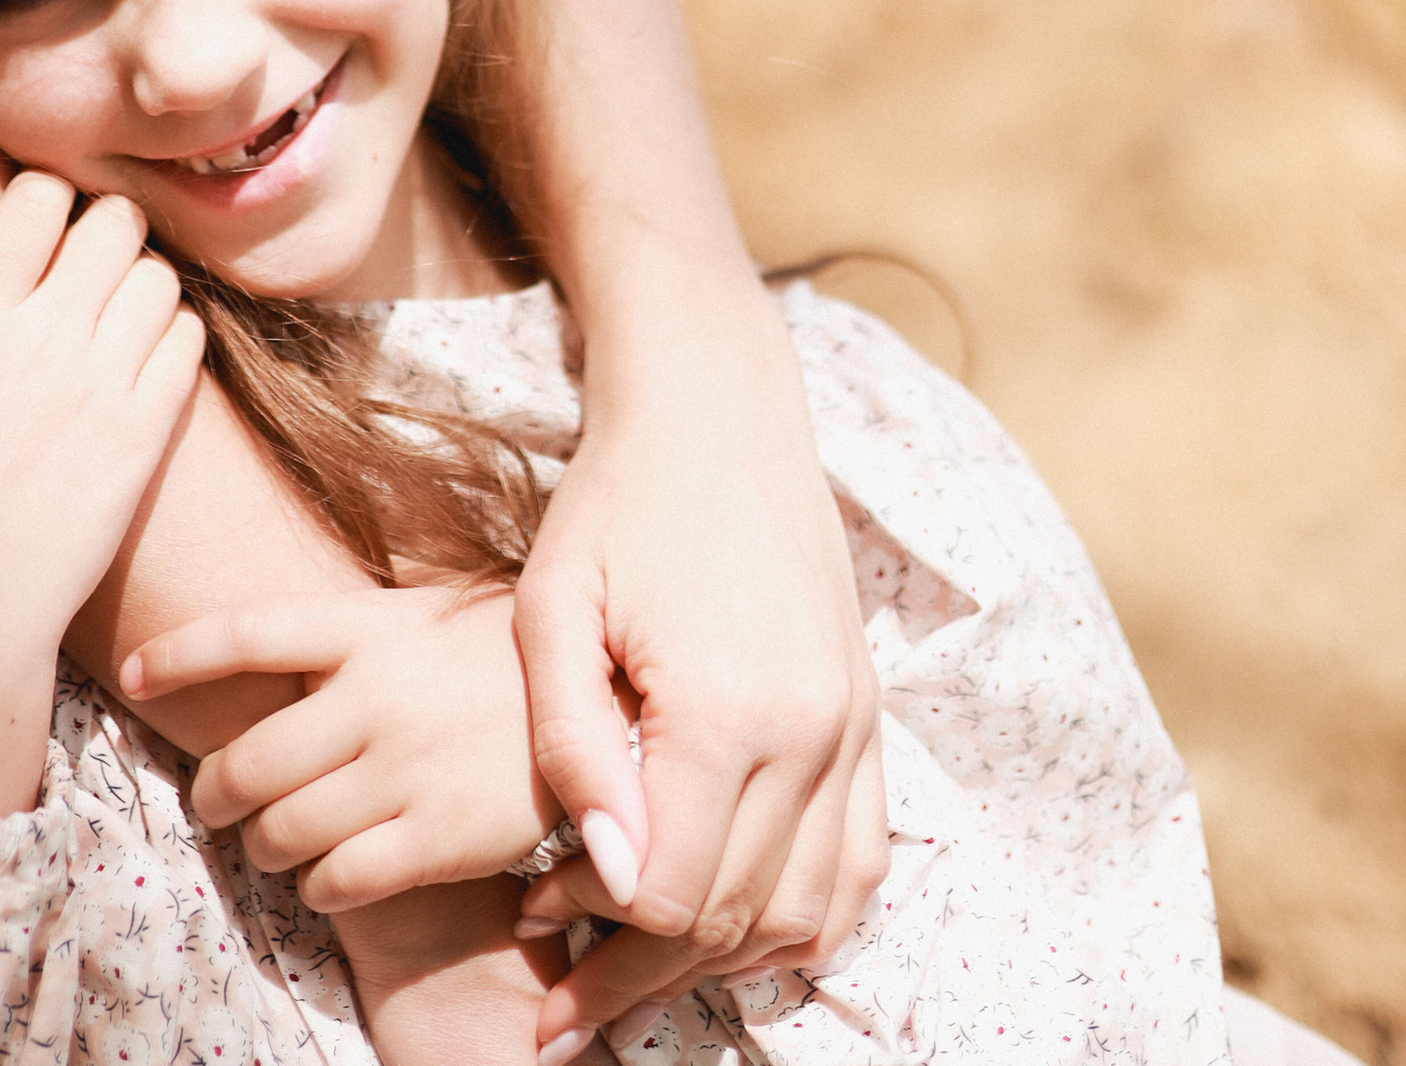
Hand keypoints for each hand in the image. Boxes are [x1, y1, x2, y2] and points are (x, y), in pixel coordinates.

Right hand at [0, 174, 204, 816]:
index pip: (38, 199)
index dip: (44, 200)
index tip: (37, 228)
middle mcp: (40, 341)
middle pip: (114, 221)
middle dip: (104, 230)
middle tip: (87, 264)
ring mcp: (99, 386)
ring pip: (158, 276)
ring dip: (140, 283)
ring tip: (116, 314)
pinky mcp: (142, 436)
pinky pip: (187, 341)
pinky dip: (172, 337)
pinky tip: (142, 362)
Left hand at [122, 584, 553, 908]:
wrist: (609, 705)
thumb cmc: (501, 658)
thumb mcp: (422, 616)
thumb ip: (348, 642)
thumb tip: (265, 665)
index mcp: (367, 625)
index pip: (246, 634)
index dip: (179, 654)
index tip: (134, 670)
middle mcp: (376, 694)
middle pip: (246, 760)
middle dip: (212, 795)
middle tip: (213, 803)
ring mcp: (405, 768)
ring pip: (281, 830)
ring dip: (261, 848)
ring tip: (271, 845)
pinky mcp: (437, 837)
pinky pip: (339, 881)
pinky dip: (317, 889)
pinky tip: (327, 879)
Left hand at [510, 287, 887, 1054]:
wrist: (718, 407)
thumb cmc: (615, 500)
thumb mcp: (553, 607)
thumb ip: (572, 746)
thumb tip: (608, 876)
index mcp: (725, 708)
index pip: (671, 892)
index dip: (597, 933)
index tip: (536, 924)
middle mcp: (810, 731)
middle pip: (733, 918)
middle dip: (643, 976)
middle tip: (568, 998)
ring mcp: (853, 728)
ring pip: (802, 913)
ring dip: (721, 961)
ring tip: (638, 969)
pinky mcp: (870, 719)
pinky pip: (859, 867)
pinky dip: (803, 923)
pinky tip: (736, 933)